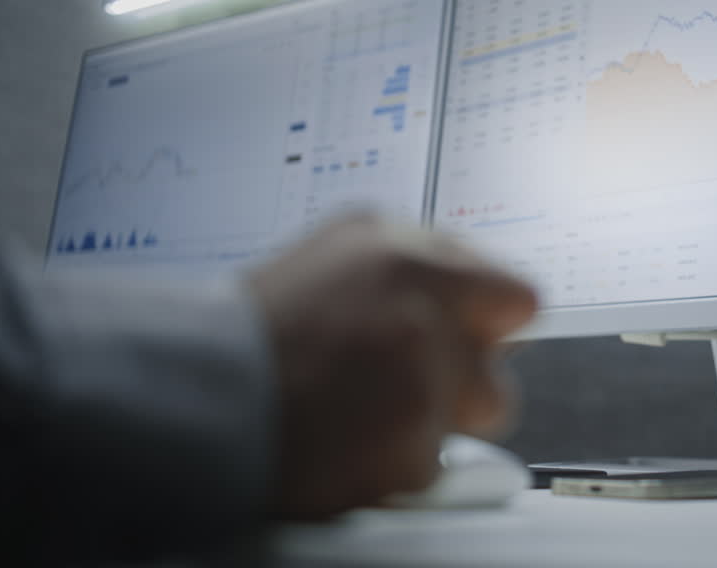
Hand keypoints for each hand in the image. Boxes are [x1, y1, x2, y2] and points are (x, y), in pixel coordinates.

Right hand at [244, 214, 536, 519]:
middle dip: (464, 379)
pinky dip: (397, 462)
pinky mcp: (409, 451)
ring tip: (372, 413)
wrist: (201, 395)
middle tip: (408, 381)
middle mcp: (424, 316)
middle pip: (499, 365)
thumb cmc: (255, 327)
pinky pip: (433, 465)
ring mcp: (422, 386)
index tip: (478, 334)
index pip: (515, 295)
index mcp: (408, 257)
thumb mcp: (340, 250)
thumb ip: (420, 262)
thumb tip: (474, 287)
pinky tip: (349, 442)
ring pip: (476, 418)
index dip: (492, 321)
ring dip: (437, 420)